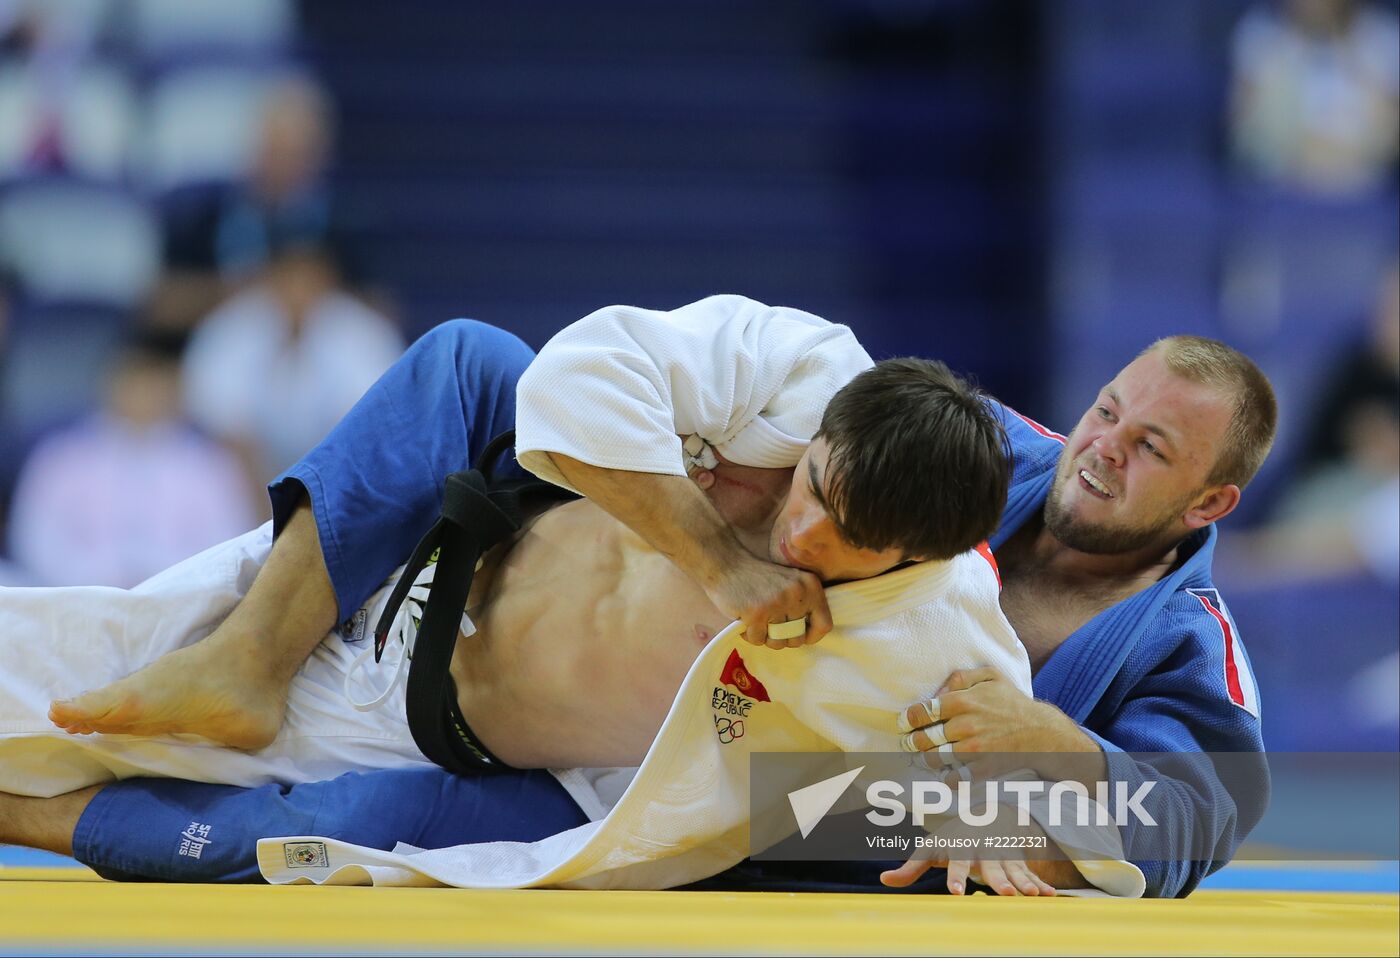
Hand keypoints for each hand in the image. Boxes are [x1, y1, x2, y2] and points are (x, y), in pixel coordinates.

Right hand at [711, 548, 832, 649]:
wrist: (727, 563)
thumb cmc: (758, 578)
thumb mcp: (790, 583)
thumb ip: (803, 604)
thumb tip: (809, 637)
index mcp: (811, 585)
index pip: (824, 624)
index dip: (810, 636)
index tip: (796, 635)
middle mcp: (798, 593)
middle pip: (798, 639)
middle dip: (781, 639)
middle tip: (768, 627)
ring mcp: (778, 603)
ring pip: (778, 643)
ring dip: (765, 638)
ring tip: (756, 623)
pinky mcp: (757, 612)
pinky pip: (758, 640)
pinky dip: (749, 635)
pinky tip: (744, 620)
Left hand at [880, 854, 1058, 896]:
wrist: (987, 813)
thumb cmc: (953, 837)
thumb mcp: (929, 848)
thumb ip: (909, 868)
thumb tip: (883, 880)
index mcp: (960, 848)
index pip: (957, 865)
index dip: (956, 878)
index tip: (957, 893)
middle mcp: (984, 852)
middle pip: (991, 868)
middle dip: (998, 881)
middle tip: (1004, 895)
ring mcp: (1003, 857)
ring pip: (1014, 871)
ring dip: (1023, 883)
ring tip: (1033, 896)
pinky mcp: (1018, 862)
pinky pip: (1030, 874)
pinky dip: (1040, 884)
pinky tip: (1049, 897)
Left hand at [897, 668, 1098, 772]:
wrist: (1042, 732)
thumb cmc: (1013, 702)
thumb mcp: (991, 677)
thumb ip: (962, 677)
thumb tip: (939, 689)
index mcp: (963, 701)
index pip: (923, 712)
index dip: (908, 719)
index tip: (904, 723)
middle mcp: (965, 725)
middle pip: (924, 738)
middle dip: (912, 741)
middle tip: (908, 742)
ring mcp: (973, 749)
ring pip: (935, 759)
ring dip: (926, 759)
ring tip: (924, 757)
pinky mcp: (983, 767)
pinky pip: (954, 778)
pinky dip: (946, 778)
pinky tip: (945, 773)